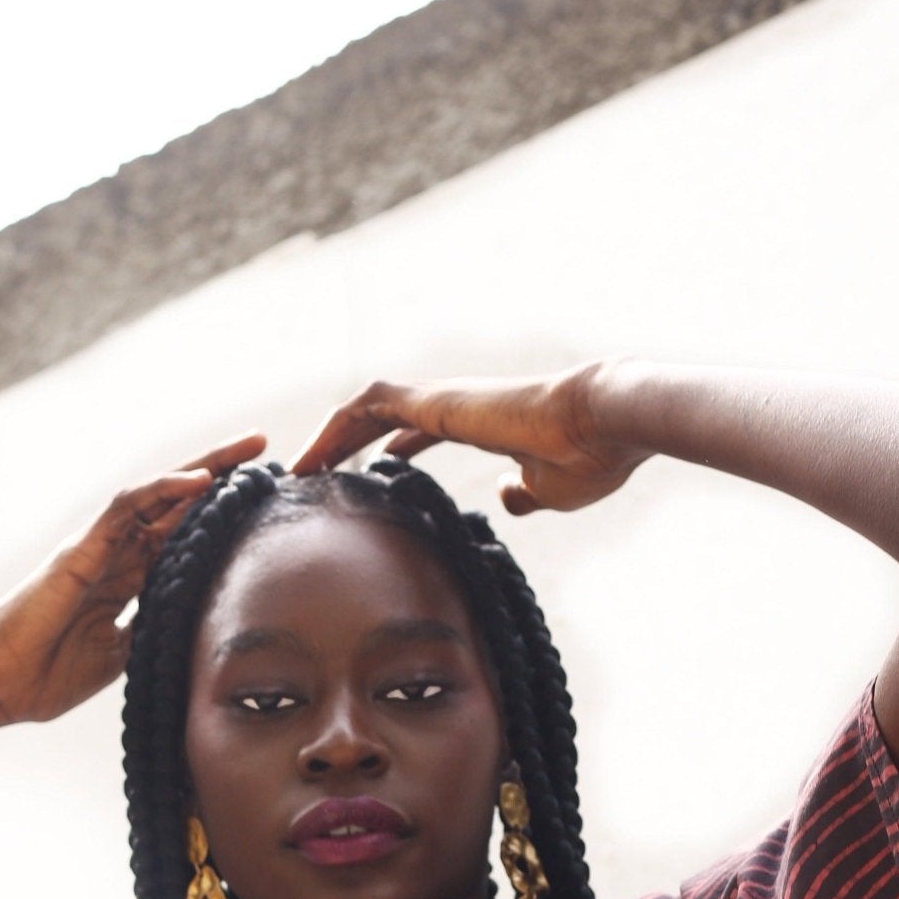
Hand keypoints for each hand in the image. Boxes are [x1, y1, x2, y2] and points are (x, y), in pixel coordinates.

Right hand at [0, 433, 266, 725]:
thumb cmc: (46, 675)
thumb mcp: (118, 658)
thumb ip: (150, 634)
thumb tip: (195, 634)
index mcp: (127, 581)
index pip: (182, 538)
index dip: (221, 518)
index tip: (264, 503)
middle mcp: (116, 556)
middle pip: (176, 505)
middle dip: (222, 475)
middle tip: (267, 449)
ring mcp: (98, 548)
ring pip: (157, 494)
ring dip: (204, 467)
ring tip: (248, 447)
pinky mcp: (81, 550)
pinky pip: (125, 509)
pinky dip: (162, 490)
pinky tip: (201, 481)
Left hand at [290, 364, 649, 513]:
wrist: (601, 424)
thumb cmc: (586, 460)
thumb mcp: (549, 491)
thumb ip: (524, 495)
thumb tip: (507, 499)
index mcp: (476, 425)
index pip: (419, 431)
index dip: (390, 450)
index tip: (366, 479)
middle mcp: (453, 406)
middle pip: (381, 417)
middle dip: (344, 445)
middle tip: (311, 479)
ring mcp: (441, 399)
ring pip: (366, 408)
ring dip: (329, 437)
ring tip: (297, 472)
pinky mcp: (433, 402)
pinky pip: (366, 407)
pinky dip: (334, 429)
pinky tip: (310, 459)